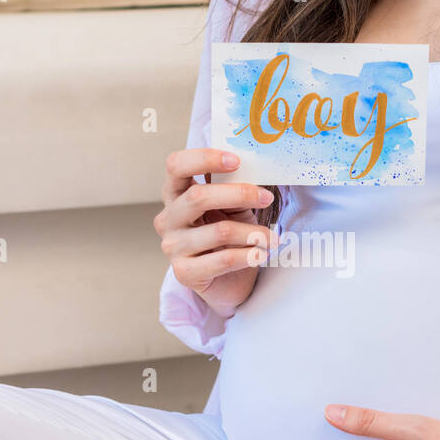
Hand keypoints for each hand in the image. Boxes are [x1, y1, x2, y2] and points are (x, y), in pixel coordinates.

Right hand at [153, 148, 276, 316]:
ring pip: (219, 231)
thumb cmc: (229, 237)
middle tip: (266, 198)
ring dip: (253, 232)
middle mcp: (168, 218)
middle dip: (239, 194)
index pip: (176, 165)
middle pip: (198, 197)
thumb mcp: (232, 206)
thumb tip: (254, 166)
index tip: (236, 161)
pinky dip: (248, 255)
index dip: (204, 158)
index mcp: (176, 194)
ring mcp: (173, 246)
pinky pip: (223, 260)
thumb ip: (234, 186)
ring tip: (271, 237)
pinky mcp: (185, 272)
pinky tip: (260, 254)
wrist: (228, 281)